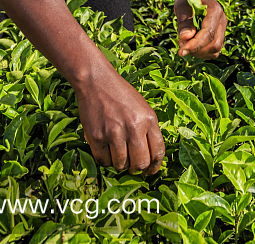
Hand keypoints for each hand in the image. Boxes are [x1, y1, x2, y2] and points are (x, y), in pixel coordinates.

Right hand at [74, 58, 164, 174]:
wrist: (97, 82)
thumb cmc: (122, 96)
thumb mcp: (143, 109)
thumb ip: (149, 131)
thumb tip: (151, 159)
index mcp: (149, 120)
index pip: (158, 153)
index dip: (154, 167)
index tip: (149, 172)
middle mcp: (133, 127)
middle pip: (140, 163)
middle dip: (136, 169)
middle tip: (131, 166)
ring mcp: (114, 133)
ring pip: (121, 165)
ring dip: (119, 165)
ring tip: (116, 154)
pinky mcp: (96, 137)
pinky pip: (103, 161)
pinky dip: (105, 160)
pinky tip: (105, 151)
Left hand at [174, 0, 227, 57]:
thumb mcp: (181, 6)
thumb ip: (184, 22)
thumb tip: (185, 37)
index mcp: (215, 11)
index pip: (208, 34)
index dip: (195, 45)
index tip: (181, 52)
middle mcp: (222, 20)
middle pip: (214, 44)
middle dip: (196, 49)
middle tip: (180, 44)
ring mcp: (222, 29)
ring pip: (215, 50)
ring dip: (198, 52)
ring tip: (185, 43)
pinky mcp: (219, 35)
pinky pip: (213, 51)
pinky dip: (201, 52)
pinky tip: (191, 45)